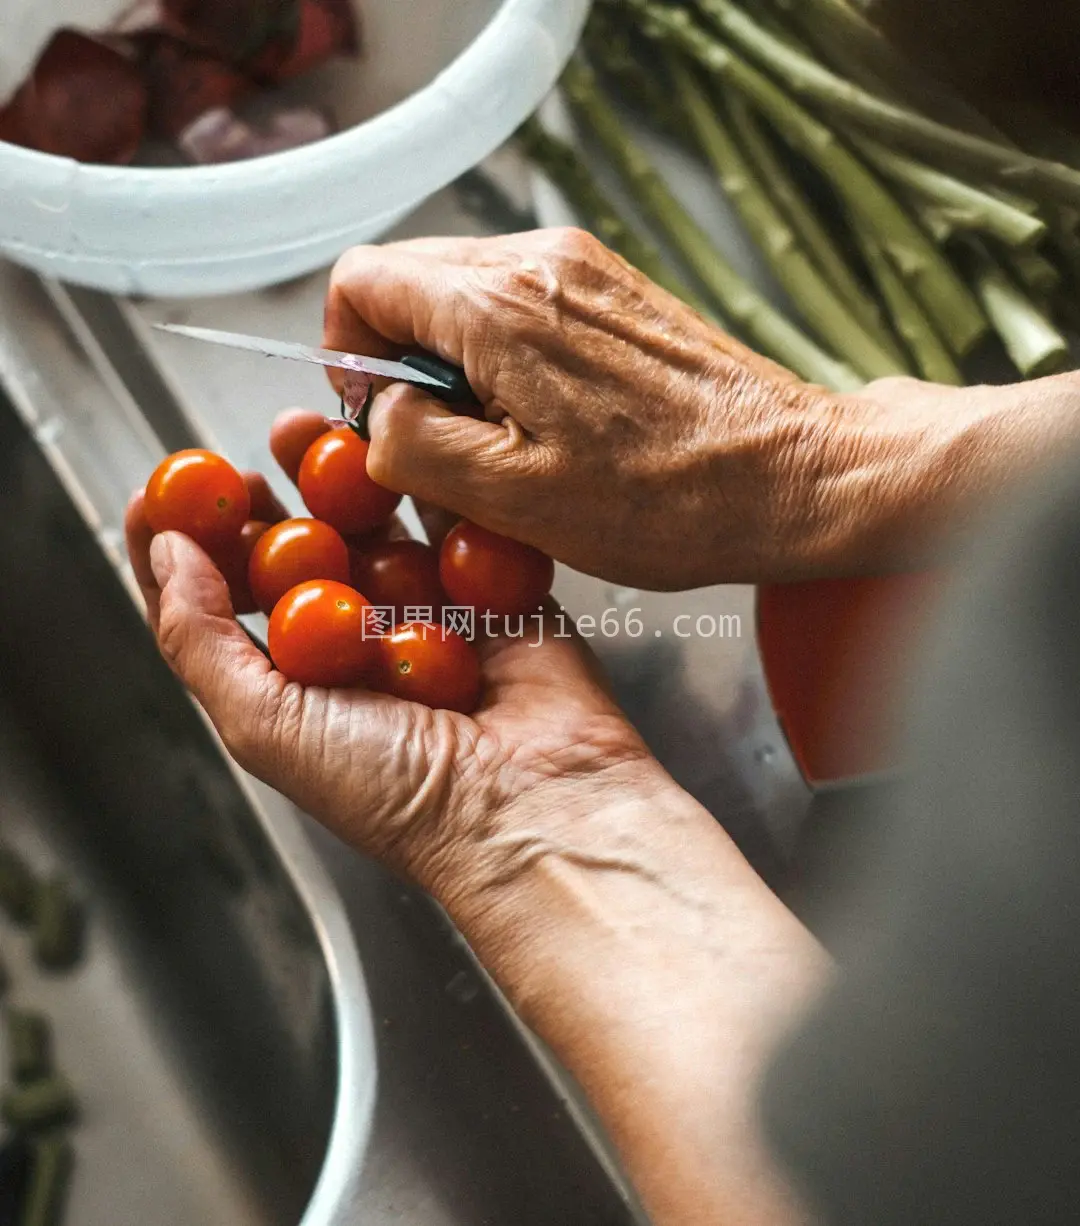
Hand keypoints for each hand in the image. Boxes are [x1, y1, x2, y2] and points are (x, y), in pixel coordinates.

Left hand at [126, 416, 826, 1225]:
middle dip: (265, 502)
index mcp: (296, 686)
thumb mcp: (262, 724)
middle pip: (298, 553)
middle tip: (242, 459)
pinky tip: (398, 446)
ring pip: (374, 526)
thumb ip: (200, 638)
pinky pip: (457, 522)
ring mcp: (428, 616)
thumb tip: (163, 555)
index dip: (186, 550)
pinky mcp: (494, 592)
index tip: (159, 498)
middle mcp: (358, 648)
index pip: (224, 606)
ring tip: (308, 430)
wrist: (530, 807)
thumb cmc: (394, 791)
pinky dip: (430, 483)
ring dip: (339, 477)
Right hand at [322, 227, 873, 589]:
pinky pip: (520, 304)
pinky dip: (505, 358)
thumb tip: (379, 414)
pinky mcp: (612, 289)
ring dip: (455, 365)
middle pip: (409, 280)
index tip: (377, 416)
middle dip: (400, 362)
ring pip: (463, 294)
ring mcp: (581, 267)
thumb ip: (415, 444)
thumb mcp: (515, 498)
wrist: (791, 474)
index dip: (345, 352)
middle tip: (438, 443)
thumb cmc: (667, 498)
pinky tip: (545, 422)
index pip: (361, 280)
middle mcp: (538, 261)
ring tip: (500, 442)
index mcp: (498, 307)